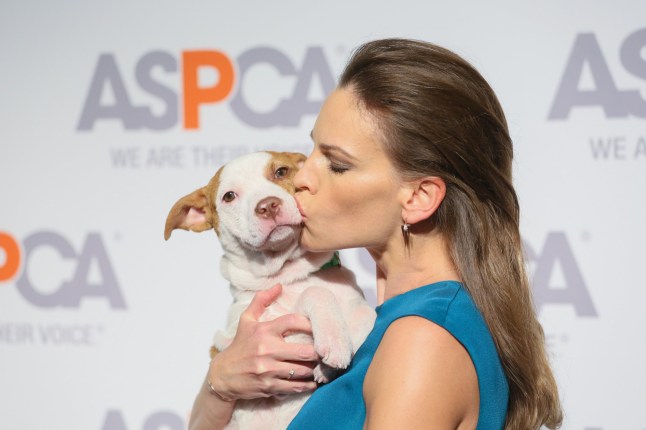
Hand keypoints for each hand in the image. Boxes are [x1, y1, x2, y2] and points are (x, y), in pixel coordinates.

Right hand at [208, 284, 318, 399]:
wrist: (222, 375)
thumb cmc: (239, 345)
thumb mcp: (246, 320)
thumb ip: (261, 300)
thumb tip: (279, 286)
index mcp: (264, 331)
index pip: (293, 321)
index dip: (310, 324)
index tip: (319, 329)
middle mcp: (267, 350)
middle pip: (304, 351)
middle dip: (318, 353)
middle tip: (326, 352)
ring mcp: (268, 370)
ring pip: (302, 370)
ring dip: (315, 369)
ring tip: (321, 366)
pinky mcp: (268, 386)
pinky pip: (294, 387)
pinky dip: (307, 385)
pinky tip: (313, 382)